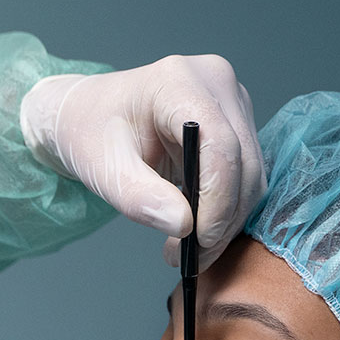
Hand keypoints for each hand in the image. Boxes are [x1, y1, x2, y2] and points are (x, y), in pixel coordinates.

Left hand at [20, 55, 265, 267]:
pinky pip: (245, 173)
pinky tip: (195, 228)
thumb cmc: (90, 132)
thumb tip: (184, 225)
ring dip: (226, 219)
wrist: (88, 115)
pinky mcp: (235, 121)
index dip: (217, 198)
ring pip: (251, 172)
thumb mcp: (103, 168)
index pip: (220, 144)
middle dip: (222, 218)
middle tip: (191, 258)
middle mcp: (214, 83)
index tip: (200, 240)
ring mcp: (229, 100)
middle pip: (242, 161)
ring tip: (189, 249)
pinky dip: (226, 207)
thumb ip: (139, 197)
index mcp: (178, 80)